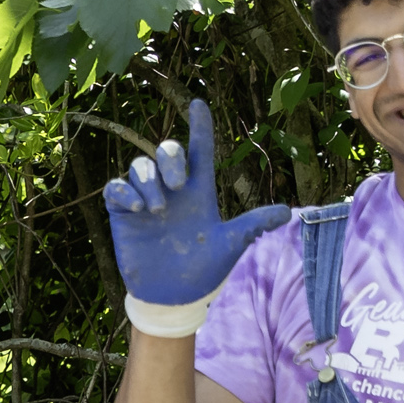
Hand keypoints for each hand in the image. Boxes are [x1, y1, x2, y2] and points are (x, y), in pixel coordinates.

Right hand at [102, 101, 291, 309]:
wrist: (173, 298)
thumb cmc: (203, 271)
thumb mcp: (230, 245)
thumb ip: (253, 225)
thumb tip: (287, 213)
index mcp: (198, 192)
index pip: (199, 150)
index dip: (200, 126)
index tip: (199, 104)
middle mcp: (172, 191)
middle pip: (166, 150)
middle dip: (170, 158)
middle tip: (178, 185)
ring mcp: (146, 200)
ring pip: (140, 166)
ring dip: (148, 180)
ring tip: (156, 210)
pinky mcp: (124, 214)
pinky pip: (116, 188)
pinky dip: (125, 191)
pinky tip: (139, 209)